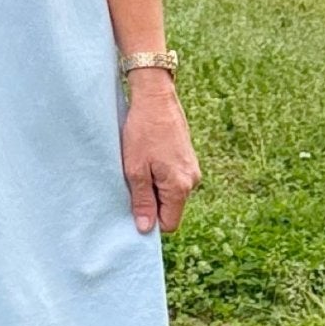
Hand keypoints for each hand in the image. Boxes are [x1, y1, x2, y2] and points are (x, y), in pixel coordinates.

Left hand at [121, 77, 201, 234]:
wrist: (155, 97)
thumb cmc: (142, 131)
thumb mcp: (135, 169)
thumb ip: (141, 200)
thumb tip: (145, 229)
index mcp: (180, 186)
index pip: (169, 224)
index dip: (151, 220)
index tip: (134, 206)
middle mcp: (192, 180)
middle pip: (171, 208)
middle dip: (151, 202)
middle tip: (132, 183)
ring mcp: (192, 168)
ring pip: (171, 192)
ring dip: (154, 187)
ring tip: (139, 166)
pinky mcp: (187, 158)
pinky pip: (173, 178)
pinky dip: (159, 174)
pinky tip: (147, 158)